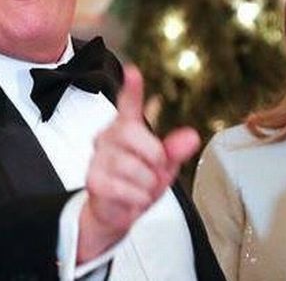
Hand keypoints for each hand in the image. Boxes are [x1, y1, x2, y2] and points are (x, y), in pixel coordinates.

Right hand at [76, 65, 199, 260]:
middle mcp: (109, 136)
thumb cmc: (139, 182)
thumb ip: (177, 150)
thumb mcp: (164, 166)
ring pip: (134, 167)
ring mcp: (98, 157)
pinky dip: (136, 197)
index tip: (133, 72)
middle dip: (154, 156)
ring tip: (141, 187)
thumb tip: (191, 137)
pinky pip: (124, 188)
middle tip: (154, 170)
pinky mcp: (93, 180)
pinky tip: (132, 197)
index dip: (132, 88)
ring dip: (147, 184)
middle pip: (134, 134)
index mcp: (127, 127)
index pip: (129, 104)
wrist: (117, 212)